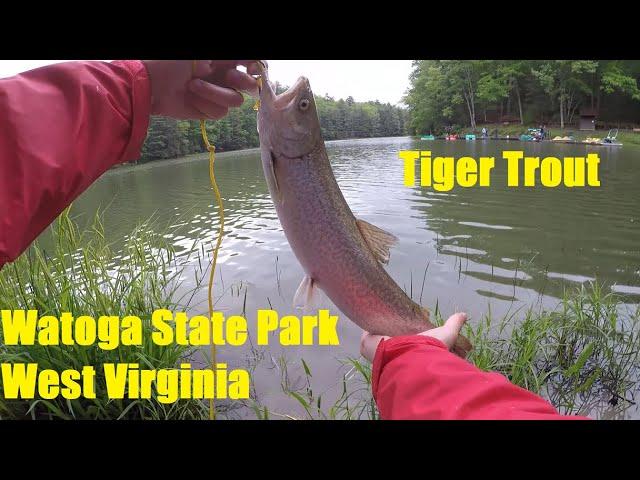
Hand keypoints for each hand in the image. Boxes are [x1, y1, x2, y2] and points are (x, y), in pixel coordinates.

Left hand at [142, 60, 263, 119]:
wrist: (152, 84)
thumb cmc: (173, 61)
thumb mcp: (204, 54)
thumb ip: (230, 57)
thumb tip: (254, 60)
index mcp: (224, 60)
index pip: (251, 64)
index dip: (257, 68)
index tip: (252, 69)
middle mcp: (224, 77)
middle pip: (250, 85)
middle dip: (241, 82)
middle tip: (228, 77)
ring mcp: (217, 95)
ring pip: (235, 101)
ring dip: (214, 93)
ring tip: (193, 86)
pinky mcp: (209, 110)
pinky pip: (220, 112)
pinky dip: (205, 104)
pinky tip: (191, 98)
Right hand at [360, 312, 467, 361]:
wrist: (406, 356)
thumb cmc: (426, 348)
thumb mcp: (445, 334)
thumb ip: (453, 325)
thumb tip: (463, 314)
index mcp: (410, 349)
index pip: (405, 338)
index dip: (405, 330)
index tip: (406, 321)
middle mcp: (394, 351)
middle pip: (389, 336)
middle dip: (389, 328)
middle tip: (391, 315)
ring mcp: (379, 349)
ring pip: (376, 335)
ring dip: (376, 327)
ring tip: (378, 312)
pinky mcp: (367, 344)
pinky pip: (364, 334)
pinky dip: (364, 326)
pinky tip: (365, 315)